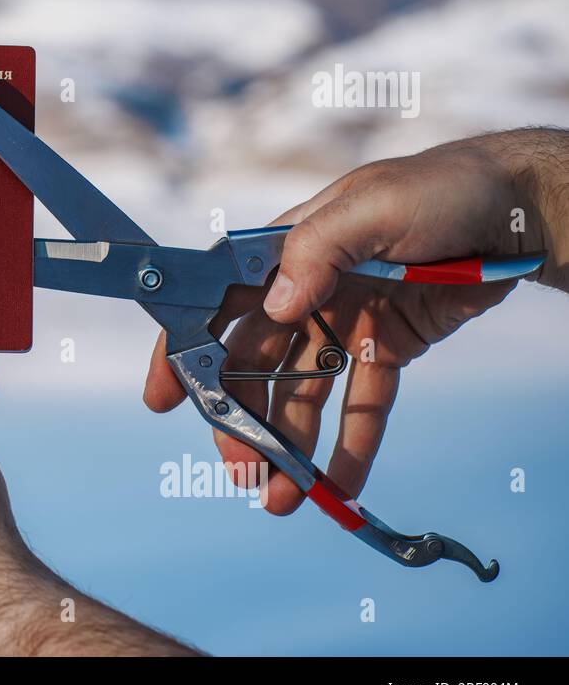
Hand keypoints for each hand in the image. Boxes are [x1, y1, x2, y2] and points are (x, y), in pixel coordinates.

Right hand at [144, 130, 565, 513]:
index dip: (184, 349)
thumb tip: (276, 306)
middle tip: (239, 467)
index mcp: (286, 250)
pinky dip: (351, 446)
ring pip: (303, 393)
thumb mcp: (374, 206)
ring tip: (279, 496)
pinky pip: (363, 404)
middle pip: (256, 363)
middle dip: (240, 418)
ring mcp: (345, 320)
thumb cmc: (442, 188)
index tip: (164, 398)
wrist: (519, 209)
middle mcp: (305, 289)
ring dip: (288, 445)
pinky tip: (338, 487)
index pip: (219, 303)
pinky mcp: (389, 346)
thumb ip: (318, 251)